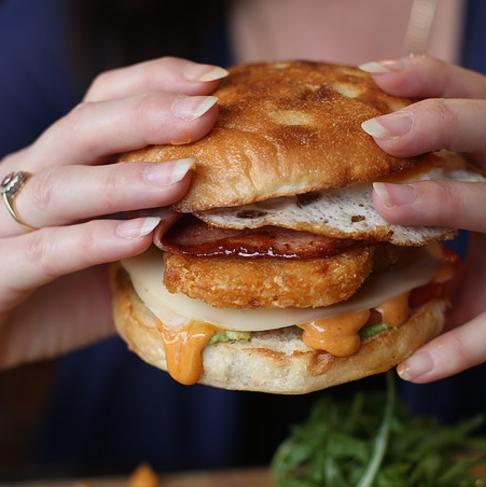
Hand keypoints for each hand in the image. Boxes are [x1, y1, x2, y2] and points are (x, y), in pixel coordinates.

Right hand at [0, 57, 227, 368]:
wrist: (9, 343)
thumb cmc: (77, 291)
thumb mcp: (128, 249)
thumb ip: (170, 223)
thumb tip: (248, 208)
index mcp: (66, 162)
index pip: (104, 101)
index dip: (156, 81)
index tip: (215, 80)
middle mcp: (32, 179)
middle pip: (84, 128)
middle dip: (150, 114)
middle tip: (208, 111)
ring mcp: (5, 224)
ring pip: (59, 186)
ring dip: (126, 178)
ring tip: (184, 175)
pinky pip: (43, 252)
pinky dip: (93, 241)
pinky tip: (142, 236)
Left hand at [361, 56, 485, 406]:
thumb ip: (434, 239)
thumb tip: (347, 246)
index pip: (482, 106)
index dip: (434, 82)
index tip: (375, 75)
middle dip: (440, 120)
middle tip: (377, 130)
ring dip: (445, 202)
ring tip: (384, 204)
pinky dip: (466, 342)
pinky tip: (419, 366)